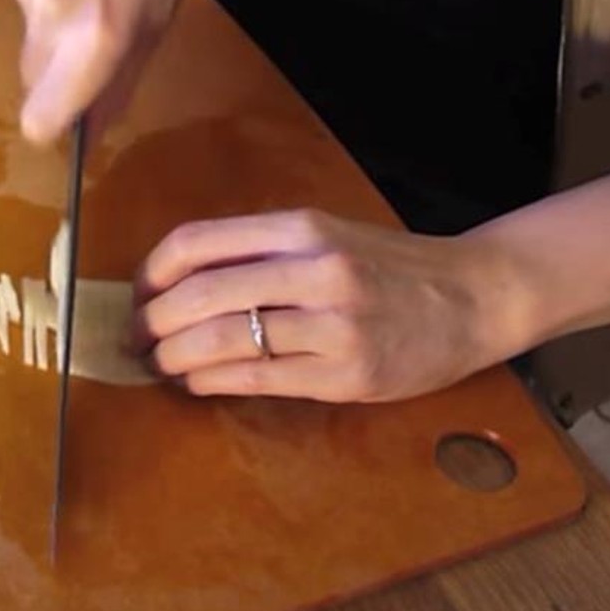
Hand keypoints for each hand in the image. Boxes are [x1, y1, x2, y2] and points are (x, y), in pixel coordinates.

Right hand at [5, 0, 199, 143]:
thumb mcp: (163, 10)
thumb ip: (123, 74)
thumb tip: (93, 129)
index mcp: (99, 36)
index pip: (43, 116)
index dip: (54, 126)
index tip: (67, 122)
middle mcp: (53, 15)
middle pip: (34, 76)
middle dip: (61, 71)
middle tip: (100, 33)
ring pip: (33, 31)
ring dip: (59, 21)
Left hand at [134, 210, 531, 401]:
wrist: (473, 297)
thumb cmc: (391, 265)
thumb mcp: (328, 233)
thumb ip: (263, 250)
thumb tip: (182, 278)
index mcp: (302, 227)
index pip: (197, 242)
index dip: (151, 272)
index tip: (138, 292)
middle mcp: (315, 270)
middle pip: (201, 296)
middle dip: (153, 322)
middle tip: (136, 338)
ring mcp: (332, 325)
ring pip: (225, 341)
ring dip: (176, 358)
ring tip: (160, 364)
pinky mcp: (346, 374)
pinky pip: (259, 379)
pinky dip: (213, 382)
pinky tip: (198, 383)